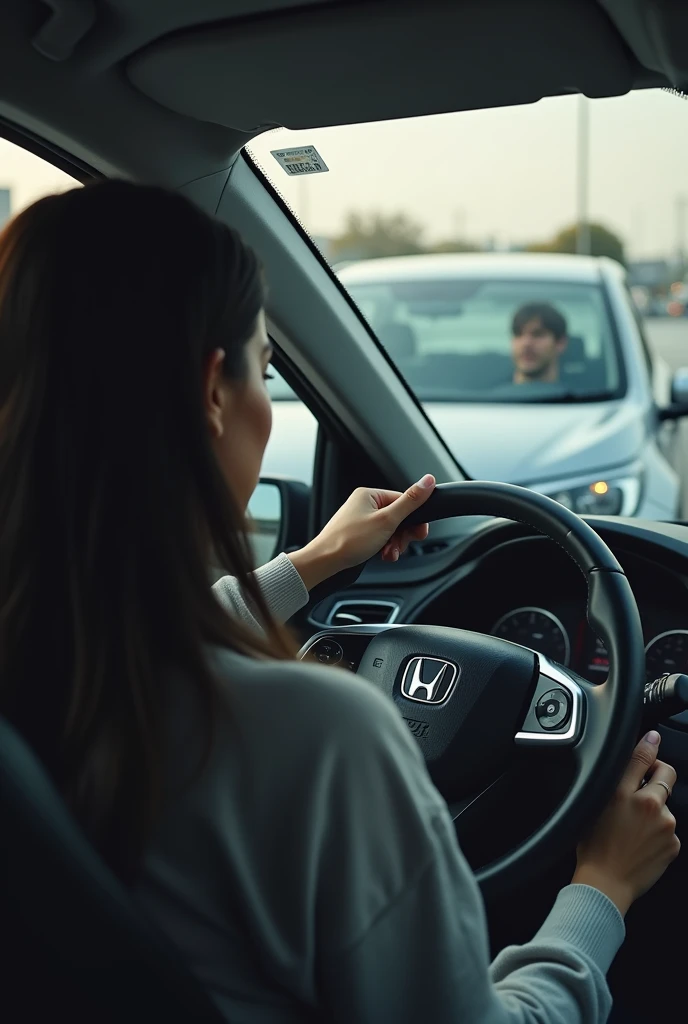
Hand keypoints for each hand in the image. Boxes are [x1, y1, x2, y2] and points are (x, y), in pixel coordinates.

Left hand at [288, 474, 435, 590]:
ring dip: (394, 544)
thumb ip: (410, 502)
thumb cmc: (349, 540)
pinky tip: (382, 556)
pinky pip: (380, 539)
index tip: (419, 532)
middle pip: (398, 517)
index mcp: (369, 494)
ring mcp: (361, 520)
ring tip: (388, 553)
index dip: (413, 519)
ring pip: (391, 531)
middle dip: (402, 535)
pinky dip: (385, 548)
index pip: (403, 500)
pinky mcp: (359, 535)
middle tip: (400, 544)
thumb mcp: (386, 520)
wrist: (325, 562)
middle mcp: (364, 505)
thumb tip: (428, 481)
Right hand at [572, 731, 679, 915]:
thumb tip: (628, 763)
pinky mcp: (674, 844)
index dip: (649, 744)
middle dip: (659, 773)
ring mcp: (666, 825)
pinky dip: (658, 831)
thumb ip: (613, 780)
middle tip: (644, 782)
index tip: (653, 737)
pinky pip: (668, 828)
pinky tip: (641, 841)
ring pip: (665, 804)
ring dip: (655, 808)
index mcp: (624, 793)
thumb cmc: (593, 846)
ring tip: (633, 826)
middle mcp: (649, 805)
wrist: (605, 884)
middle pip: (666, 774)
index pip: (642, 757)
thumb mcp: (594, 804)